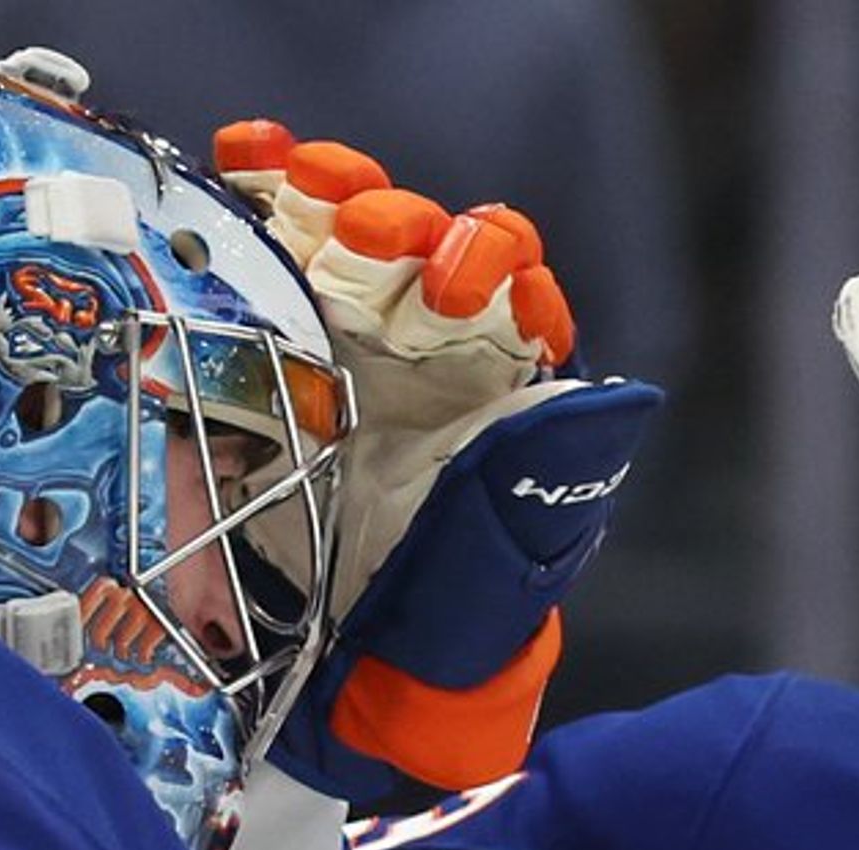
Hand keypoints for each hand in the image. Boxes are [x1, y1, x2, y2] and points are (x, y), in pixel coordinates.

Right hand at [215, 123, 660, 802]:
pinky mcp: (266, 344)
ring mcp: (345, 340)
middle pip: (425, 243)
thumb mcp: (504, 560)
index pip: (512, 292)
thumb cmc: (444, 623)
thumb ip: (546, 474)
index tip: (459, 293)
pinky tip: (246, 159)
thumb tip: (612, 394)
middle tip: (365, 237)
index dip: (493, 272)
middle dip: (400, 224)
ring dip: (331, 193)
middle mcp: (429, 350)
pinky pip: (271, 249)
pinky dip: (263, 188)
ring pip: (348, 229)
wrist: (345, 680)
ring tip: (299, 190)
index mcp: (499, 387)